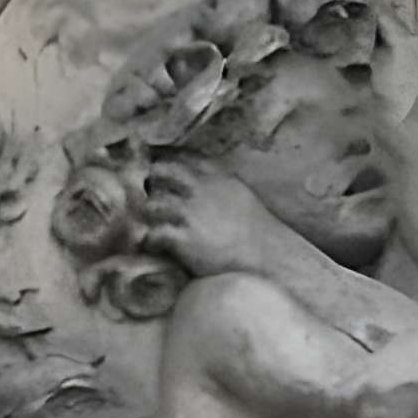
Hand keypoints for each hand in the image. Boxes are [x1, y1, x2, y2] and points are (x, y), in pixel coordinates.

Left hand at [137, 160, 294, 277]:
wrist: (270, 259)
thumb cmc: (259, 232)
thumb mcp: (240, 196)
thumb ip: (219, 184)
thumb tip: (201, 182)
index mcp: (217, 177)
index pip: (182, 158)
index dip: (165, 163)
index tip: (157, 173)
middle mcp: (201, 190)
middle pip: (161, 172)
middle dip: (151, 184)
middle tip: (149, 199)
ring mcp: (191, 214)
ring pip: (152, 204)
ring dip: (148, 215)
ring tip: (149, 225)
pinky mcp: (185, 240)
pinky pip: (154, 233)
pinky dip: (149, 239)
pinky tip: (153, 244)